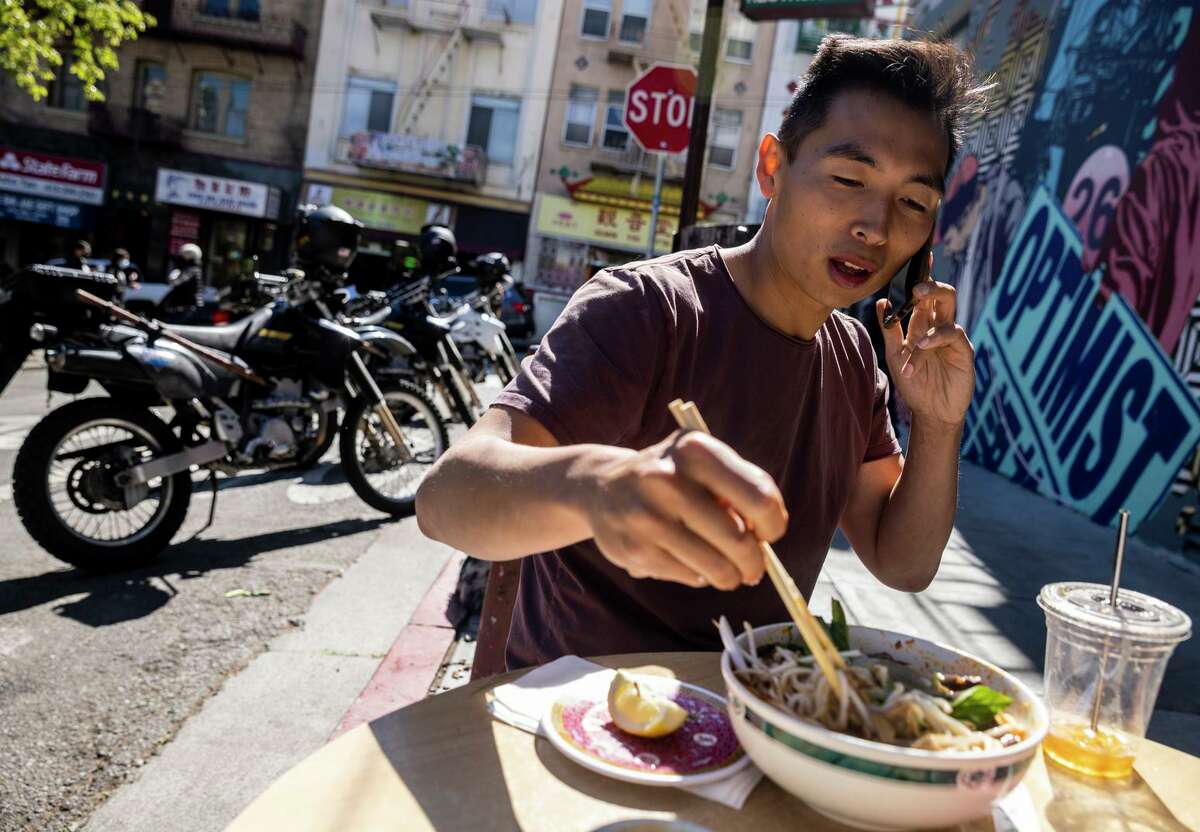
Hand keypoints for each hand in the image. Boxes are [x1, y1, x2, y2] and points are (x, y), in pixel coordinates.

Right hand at [583, 431, 787, 589]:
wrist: (601, 486)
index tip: (768, 533)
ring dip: (730, 576)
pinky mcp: (635, 550)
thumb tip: (766, 536)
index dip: (774, 524)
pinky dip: (699, 576)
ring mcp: (649, 517)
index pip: (759, 498)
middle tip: (753, 568)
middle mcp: (668, 480)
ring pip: (716, 567)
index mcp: (695, 451)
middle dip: (754, 563)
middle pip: (739, 540)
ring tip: (727, 572)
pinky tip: (689, 560)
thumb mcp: (702, 463)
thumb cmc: (671, 476)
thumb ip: (739, 489)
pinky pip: (690, 577)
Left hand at [876, 269, 974, 427]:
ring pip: (950, 307)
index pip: (923, 296)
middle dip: (930, 284)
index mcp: (922, 324)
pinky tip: (921, 346)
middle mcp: (939, 326)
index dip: (923, 275)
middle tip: (916, 284)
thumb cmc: (915, 382)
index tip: (920, 254)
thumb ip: (889, 329)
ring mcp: (952, 336)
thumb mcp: (895, 354)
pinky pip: (952, 334)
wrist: (931, 411)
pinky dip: (934, 338)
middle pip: (941, 294)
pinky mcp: (963, 350)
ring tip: (916, 300)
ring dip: (933, 301)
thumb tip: (881, 302)